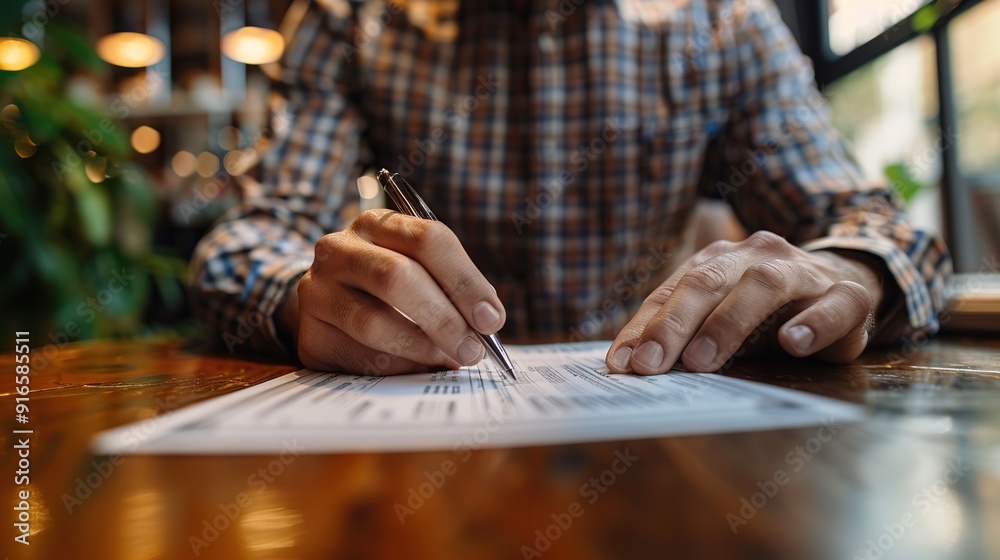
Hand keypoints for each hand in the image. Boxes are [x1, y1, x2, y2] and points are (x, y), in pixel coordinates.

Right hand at [283, 209, 505, 373]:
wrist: (327, 301)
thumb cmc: (386, 285)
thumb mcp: (417, 269)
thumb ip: (450, 288)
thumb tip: (486, 325)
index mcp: (377, 224)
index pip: (428, 240)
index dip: (465, 281)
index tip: (491, 318)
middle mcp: (340, 249)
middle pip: (397, 278)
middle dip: (443, 319)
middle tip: (473, 350)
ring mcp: (318, 291)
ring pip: (373, 322)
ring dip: (421, 348)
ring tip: (447, 360)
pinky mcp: (309, 334)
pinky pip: (357, 356)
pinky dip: (396, 367)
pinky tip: (416, 369)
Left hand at [606, 231, 884, 373]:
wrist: (848, 282)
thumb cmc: (770, 309)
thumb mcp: (722, 318)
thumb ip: (685, 335)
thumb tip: (633, 365)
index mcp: (717, 260)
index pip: (671, 293)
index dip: (643, 328)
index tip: (620, 364)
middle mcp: (755, 256)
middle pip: (708, 282)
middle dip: (673, 324)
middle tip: (649, 363)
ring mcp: (802, 271)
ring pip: (762, 287)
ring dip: (728, 324)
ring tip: (702, 361)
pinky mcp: (848, 294)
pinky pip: (832, 305)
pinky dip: (812, 324)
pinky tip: (792, 343)